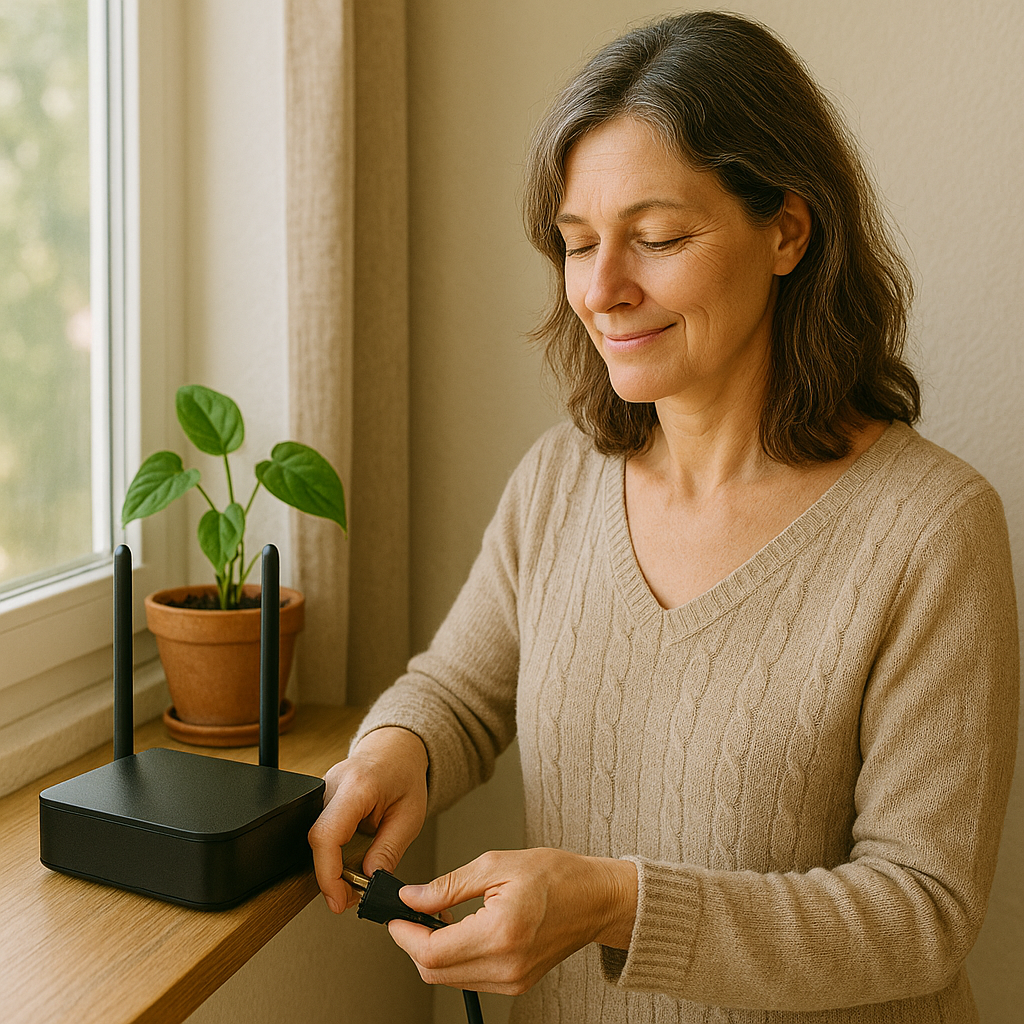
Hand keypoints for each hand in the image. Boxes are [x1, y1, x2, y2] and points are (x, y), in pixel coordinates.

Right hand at [308, 727, 428, 913]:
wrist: (395, 751)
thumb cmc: (404, 775)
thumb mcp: (410, 816)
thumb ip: (389, 850)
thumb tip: (371, 881)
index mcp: (358, 786)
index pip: (327, 834)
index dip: (328, 873)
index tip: (338, 899)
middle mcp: (332, 786)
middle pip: (316, 840)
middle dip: (330, 877)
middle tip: (350, 895)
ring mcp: (321, 791)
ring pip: (314, 840)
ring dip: (330, 867)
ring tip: (352, 880)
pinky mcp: (319, 801)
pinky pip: (319, 833)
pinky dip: (330, 854)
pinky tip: (345, 862)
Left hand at [387, 848, 637, 994]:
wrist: (596, 899)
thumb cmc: (555, 875)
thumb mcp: (496, 865)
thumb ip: (448, 886)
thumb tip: (411, 898)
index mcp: (500, 933)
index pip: (431, 951)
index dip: (403, 934)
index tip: (394, 914)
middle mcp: (506, 966)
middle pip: (434, 972)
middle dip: (413, 943)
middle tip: (410, 912)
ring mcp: (512, 981)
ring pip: (449, 979)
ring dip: (432, 952)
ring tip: (437, 916)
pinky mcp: (516, 984)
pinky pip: (469, 978)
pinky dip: (454, 957)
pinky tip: (459, 930)